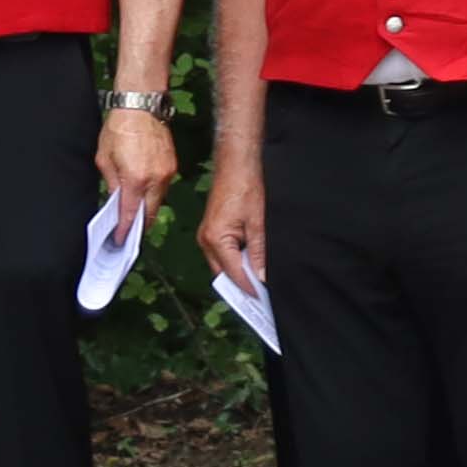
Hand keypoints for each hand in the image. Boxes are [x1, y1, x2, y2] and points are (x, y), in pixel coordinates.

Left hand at [95, 97, 178, 225]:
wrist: (142, 106)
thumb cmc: (120, 128)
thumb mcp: (104, 159)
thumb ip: (111, 183)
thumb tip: (117, 200)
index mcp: (136, 179)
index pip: (131, 214)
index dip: (125, 230)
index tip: (120, 239)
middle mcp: (155, 180)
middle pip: (149, 213)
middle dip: (139, 226)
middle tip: (128, 233)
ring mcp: (167, 173)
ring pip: (158, 202)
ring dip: (146, 210)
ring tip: (134, 216)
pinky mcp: (172, 166)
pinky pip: (163, 189)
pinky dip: (153, 196)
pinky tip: (144, 196)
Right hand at [200, 163, 266, 301]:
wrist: (235, 165)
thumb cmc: (246, 188)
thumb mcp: (258, 223)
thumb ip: (258, 252)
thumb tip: (261, 276)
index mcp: (216, 239)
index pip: (233, 273)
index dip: (248, 287)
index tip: (261, 300)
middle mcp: (205, 240)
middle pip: (223, 273)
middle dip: (240, 285)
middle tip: (260, 298)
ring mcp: (205, 235)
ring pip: (222, 265)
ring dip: (237, 273)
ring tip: (258, 284)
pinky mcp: (210, 231)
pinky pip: (221, 254)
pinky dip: (234, 261)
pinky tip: (250, 265)